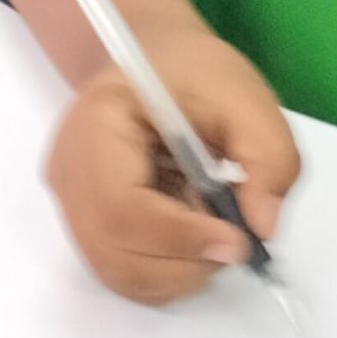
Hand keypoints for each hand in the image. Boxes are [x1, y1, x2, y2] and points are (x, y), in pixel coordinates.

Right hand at [44, 21, 299, 304]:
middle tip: (235, 233)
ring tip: (211, 220)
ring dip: (182, 269)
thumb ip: (268, 157)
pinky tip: (190, 227)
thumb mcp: (246, 99)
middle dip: (188, 261)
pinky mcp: (88, 226)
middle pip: (117, 254)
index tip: (239, 239)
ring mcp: (72, 205)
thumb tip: (263, 227)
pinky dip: (170, 270)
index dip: (180, 237)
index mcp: (95, 127)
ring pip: (122, 275)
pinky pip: (126, 272)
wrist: (155, 62)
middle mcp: (69, 175)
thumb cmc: (194, 73)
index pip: (121, 208)